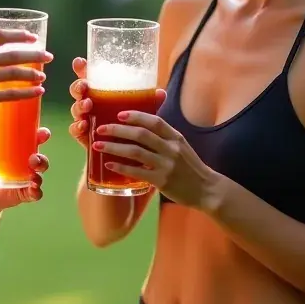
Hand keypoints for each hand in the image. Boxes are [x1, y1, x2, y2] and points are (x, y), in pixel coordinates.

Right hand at [0, 29, 51, 130]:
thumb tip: (0, 54)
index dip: (19, 35)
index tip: (33, 38)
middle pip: (12, 54)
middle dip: (34, 54)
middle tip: (48, 57)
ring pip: (13, 74)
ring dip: (33, 74)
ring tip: (43, 77)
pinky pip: (10, 94)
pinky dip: (27, 92)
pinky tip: (38, 92)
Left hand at [0, 127, 50, 209]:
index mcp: (21, 150)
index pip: (35, 141)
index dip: (42, 135)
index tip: (43, 133)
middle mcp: (26, 164)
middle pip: (40, 158)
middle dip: (40, 157)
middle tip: (33, 157)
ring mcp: (26, 179)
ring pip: (40, 174)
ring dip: (39, 171)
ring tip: (33, 170)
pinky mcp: (23, 194)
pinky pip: (35, 193)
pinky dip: (36, 191)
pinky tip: (33, 188)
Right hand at [70, 57, 166, 149]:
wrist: (118, 155)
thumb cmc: (127, 127)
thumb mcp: (137, 112)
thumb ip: (147, 103)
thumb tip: (161, 93)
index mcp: (100, 92)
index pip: (88, 76)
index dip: (81, 68)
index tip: (79, 62)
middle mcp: (90, 102)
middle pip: (78, 90)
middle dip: (78, 86)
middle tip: (84, 86)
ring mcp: (84, 118)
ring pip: (76, 108)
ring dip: (79, 105)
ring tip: (87, 105)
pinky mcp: (82, 135)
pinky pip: (75, 129)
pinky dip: (78, 127)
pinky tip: (84, 125)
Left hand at [93, 111, 219, 210]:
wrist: (206, 189)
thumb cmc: (190, 166)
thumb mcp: (181, 146)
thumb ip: (164, 137)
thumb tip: (141, 126)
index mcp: (175, 137)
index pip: (154, 121)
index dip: (136, 116)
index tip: (119, 114)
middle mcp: (171, 148)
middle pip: (141, 134)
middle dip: (117, 130)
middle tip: (101, 129)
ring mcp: (167, 165)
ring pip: (136, 152)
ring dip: (114, 147)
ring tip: (98, 145)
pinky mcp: (162, 181)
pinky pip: (137, 172)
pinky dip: (121, 167)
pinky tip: (109, 165)